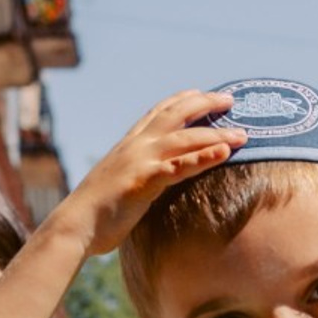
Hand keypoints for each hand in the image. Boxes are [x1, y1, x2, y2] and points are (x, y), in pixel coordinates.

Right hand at [69, 89, 246, 256]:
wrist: (74, 226)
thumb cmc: (96, 213)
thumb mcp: (118, 184)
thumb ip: (136, 174)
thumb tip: (150, 179)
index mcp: (129, 145)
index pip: (158, 112)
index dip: (182, 100)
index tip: (202, 92)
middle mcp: (135, 146)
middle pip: (176, 115)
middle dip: (205, 104)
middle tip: (230, 100)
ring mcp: (140, 161)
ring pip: (185, 139)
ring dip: (217, 134)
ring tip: (243, 134)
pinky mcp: (144, 181)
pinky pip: (180, 166)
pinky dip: (204, 157)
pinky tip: (225, 153)